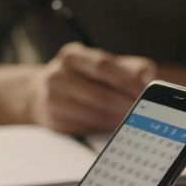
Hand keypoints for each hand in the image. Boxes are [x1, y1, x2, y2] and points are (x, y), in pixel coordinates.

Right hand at [26, 43, 156, 133]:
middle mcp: (57, 76)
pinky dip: (105, 129)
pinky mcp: (54, 121)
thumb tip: (148, 78)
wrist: (38, 93)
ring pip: (95, 115)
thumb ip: (129, 67)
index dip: (127, 80)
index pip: (104, 66)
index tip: (145, 92)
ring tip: (136, 121)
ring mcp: (52, 100)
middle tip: (146, 112)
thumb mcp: (100, 63)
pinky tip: (116, 127)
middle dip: (127, 106)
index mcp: (72, 56)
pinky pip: (87, 128)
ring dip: (119, 121)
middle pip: (101, 95)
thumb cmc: (82, 77)